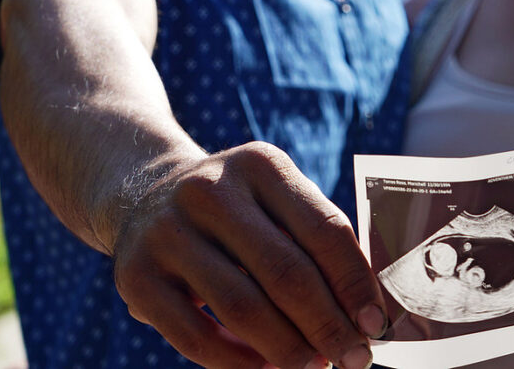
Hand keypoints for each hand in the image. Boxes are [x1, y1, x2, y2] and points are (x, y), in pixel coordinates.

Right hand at [111, 141, 385, 368]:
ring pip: (243, 308)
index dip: (355, 283)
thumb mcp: (274, 198)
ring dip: (289, 349)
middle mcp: (211, 191)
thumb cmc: (236, 209)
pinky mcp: (136, 276)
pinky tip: (268, 368)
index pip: (324, 229)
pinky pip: (197, 337)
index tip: (377, 324)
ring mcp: (168, 232)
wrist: (144, 194)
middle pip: (286, 272)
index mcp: (261, 165)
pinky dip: (240, 362)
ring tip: (316, 367)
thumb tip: (366, 310)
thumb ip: (316, 240)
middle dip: (328, 325)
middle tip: (355, 357)